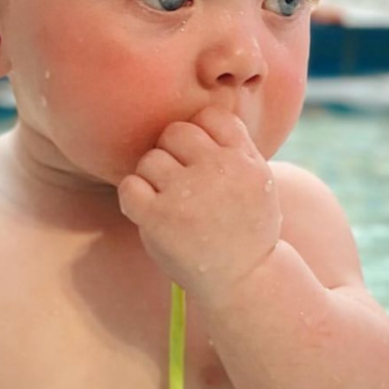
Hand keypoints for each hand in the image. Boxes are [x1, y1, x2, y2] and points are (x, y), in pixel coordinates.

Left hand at [118, 106, 281, 295]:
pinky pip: (129, 186)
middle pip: (175, 132)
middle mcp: (218, 171)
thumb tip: (207, 107)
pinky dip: (133, 198)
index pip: (209, 117)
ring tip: (170, 204)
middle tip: (181, 186)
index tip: (204, 164)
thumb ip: (236, 147)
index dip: (201, 136)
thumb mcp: (259, 182)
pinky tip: (149, 213)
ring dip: (153, 179)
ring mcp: (187, 194)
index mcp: (243, 159)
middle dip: (173, 154)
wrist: (245, 281)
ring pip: (150, 159)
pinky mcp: (160, 219)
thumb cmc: (247, 230)